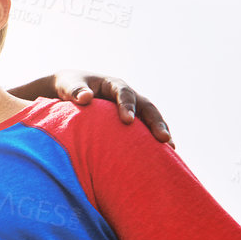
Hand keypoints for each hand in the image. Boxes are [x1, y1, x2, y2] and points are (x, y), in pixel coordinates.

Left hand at [50, 70, 172, 143]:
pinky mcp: (131, 121)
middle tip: (163, 139)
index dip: (127, 105)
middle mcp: (127, 96)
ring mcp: (132, 108)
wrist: (70, 89)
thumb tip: (85, 98)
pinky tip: (162, 155)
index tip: (127, 121)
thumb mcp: (69, 85)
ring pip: (151, 119)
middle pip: (146, 107)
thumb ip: (75, 91)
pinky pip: (144, 129)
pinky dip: (152, 140)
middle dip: (155, 122)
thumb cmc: (69, 86)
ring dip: (161, 132)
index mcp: (113, 84)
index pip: (124, 93)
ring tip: (171, 149)